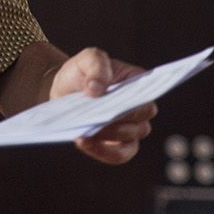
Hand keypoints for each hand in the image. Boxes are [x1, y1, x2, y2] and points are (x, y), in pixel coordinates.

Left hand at [50, 47, 156, 164]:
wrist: (65, 90)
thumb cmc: (82, 72)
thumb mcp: (87, 58)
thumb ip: (96, 65)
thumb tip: (97, 89)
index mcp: (139, 83)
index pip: (148, 94)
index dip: (141, 100)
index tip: (126, 103)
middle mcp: (140, 108)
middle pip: (140, 119)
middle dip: (120, 119)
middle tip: (98, 117)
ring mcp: (130, 128)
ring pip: (129, 138)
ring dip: (108, 134)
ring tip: (85, 130)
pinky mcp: (117, 145)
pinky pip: (117, 155)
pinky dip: (101, 151)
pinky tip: (83, 141)